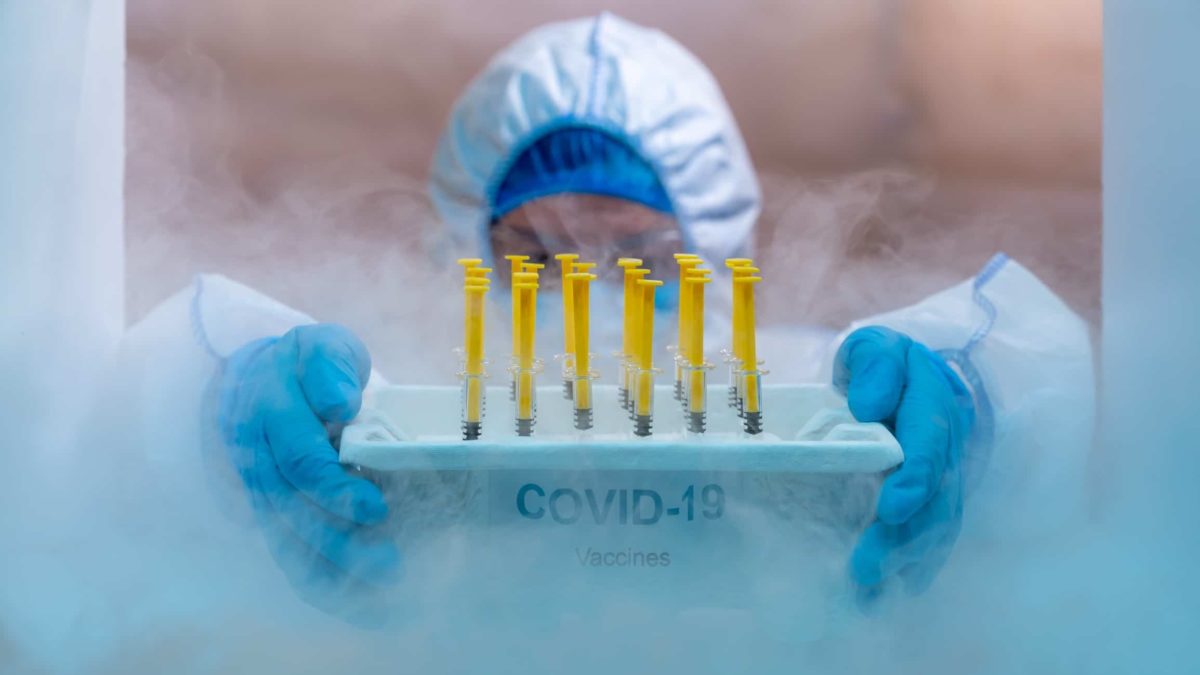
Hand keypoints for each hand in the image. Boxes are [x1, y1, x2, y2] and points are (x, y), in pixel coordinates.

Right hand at [216, 324, 399, 621]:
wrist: (260, 378)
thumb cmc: (306, 365)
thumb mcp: (321, 346)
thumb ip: (330, 367)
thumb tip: (341, 401)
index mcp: (268, 410)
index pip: (300, 460)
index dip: (336, 489)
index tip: (376, 507)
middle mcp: (255, 455)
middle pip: (293, 513)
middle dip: (341, 543)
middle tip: (390, 562)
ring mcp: (257, 489)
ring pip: (287, 542)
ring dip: (334, 573)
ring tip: (385, 588)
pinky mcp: (268, 514)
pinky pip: (288, 557)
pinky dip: (324, 584)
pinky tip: (366, 605)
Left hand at [833, 326, 973, 602]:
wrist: (904, 378)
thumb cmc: (880, 365)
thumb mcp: (872, 347)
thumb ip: (875, 365)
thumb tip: (869, 405)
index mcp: (935, 399)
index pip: (931, 441)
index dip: (915, 478)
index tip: (890, 509)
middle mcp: (950, 442)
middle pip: (937, 494)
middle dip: (905, 535)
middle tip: (866, 567)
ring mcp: (949, 472)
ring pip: (938, 521)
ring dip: (907, 559)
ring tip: (869, 592)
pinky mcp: (939, 497)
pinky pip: (933, 534)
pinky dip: (914, 565)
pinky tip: (888, 594)